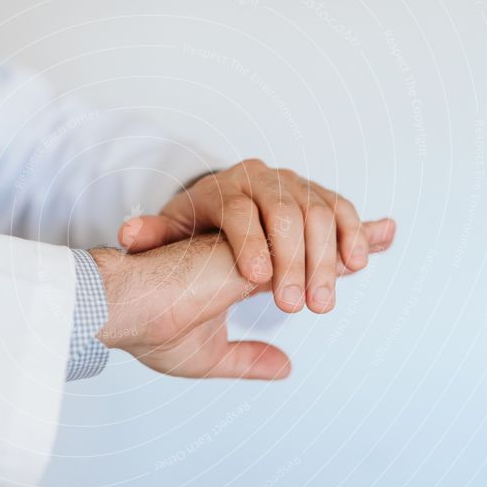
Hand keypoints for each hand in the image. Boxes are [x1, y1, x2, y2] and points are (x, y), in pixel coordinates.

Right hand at [90, 228, 390, 380]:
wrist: (120, 316)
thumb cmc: (150, 330)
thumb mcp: (208, 356)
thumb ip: (248, 359)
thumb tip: (286, 368)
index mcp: (236, 273)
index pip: (292, 252)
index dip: (328, 248)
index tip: (368, 246)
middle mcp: (245, 254)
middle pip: (305, 231)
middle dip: (347, 236)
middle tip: (383, 236)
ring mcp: (245, 246)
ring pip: (306, 233)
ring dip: (341, 249)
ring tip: (370, 252)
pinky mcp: (244, 247)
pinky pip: (297, 238)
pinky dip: (334, 245)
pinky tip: (360, 249)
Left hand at [118, 159, 395, 313]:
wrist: (224, 202)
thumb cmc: (195, 229)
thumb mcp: (170, 234)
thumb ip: (152, 238)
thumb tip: (126, 237)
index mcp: (220, 190)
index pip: (238, 212)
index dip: (249, 244)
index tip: (257, 281)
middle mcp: (259, 179)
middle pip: (284, 212)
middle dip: (294, 259)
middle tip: (297, 306)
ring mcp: (292, 183)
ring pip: (318, 211)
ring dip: (328, 257)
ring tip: (324, 300)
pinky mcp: (317, 194)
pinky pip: (342, 209)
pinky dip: (356, 233)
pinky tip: (360, 262)